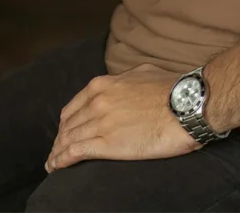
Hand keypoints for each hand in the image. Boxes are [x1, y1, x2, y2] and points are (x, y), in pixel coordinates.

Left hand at [45, 64, 198, 172]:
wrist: (186, 104)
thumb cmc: (171, 88)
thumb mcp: (142, 72)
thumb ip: (124, 79)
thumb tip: (122, 83)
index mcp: (103, 85)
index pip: (74, 107)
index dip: (67, 122)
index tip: (65, 132)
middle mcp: (97, 101)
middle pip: (69, 124)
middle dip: (60, 139)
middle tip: (56, 151)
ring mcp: (101, 122)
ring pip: (69, 139)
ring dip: (57, 152)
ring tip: (52, 163)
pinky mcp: (108, 144)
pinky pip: (76, 152)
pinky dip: (62, 160)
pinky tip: (56, 167)